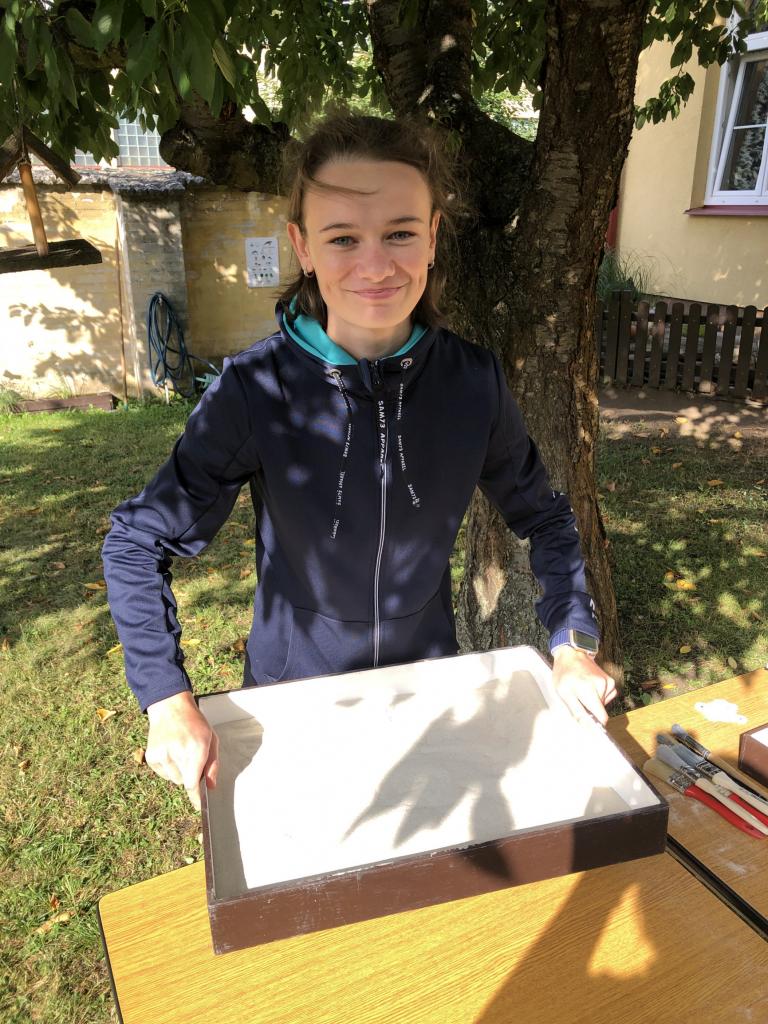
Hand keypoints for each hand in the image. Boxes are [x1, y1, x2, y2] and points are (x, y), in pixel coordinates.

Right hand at [145, 690, 218, 810]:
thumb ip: (213, 764)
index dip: (196, 797)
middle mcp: (177, 753)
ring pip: (174, 779)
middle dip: (190, 775)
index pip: (193, 783)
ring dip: (179, 771)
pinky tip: (170, 751)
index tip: (199, 807)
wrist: (170, 707)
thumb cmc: (195, 723)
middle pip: (184, 782)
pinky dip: (169, 768)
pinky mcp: (151, 757)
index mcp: (195, 749)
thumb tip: (211, 787)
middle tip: (191, 757)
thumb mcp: (212, 739)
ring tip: (180, 751)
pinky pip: (163, 774)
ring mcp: (161, 755)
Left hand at [551, 647, 616, 725]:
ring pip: (604, 704)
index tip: (590, 725)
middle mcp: (601, 686)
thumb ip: (577, 711)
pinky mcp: (610, 681)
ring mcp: (607, 682)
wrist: (572, 654)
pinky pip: (607, 696)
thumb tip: (587, 727)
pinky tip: (590, 687)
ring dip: (594, 702)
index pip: (602, 717)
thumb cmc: (564, 673)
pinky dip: (600, 695)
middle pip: (601, 712)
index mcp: (589, 691)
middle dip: (591, 710)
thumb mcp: (564, 693)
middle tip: (579, 699)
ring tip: (583, 690)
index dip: (597, 724)